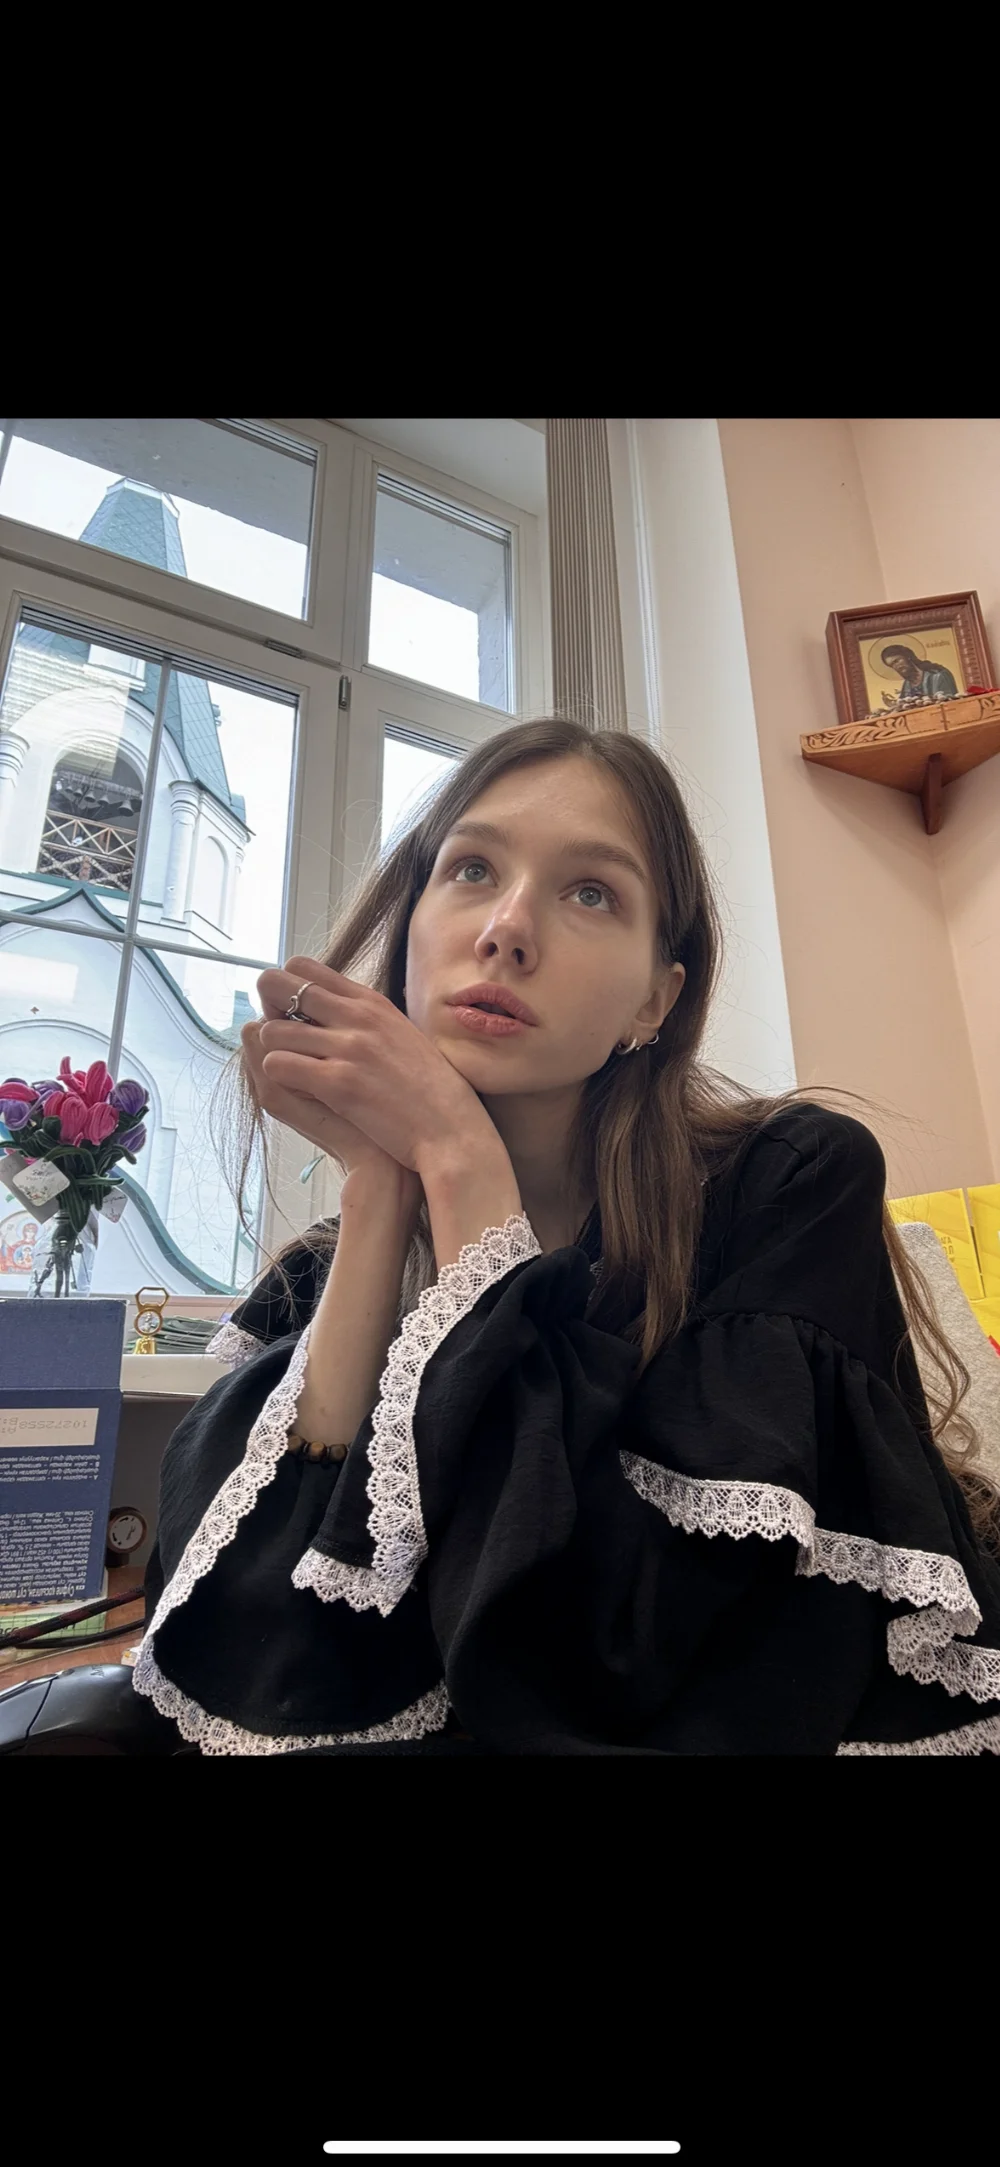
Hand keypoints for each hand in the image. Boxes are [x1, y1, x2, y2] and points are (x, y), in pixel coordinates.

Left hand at [254, 955, 499, 1181]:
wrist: (451, 1129)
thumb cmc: (429, 1088)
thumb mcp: (401, 1033)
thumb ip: (366, 1017)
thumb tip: (332, 1006)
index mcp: (370, 1001)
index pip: (303, 967)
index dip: (285, 987)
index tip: (291, 1012)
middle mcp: (357, 1016)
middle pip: (278, 987)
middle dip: (267, 1010)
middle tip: (279, 1038)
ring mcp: (347, 1048)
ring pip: (271, 1031)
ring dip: (273, 1050)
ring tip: (292, 1069)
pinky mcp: (338, 1083)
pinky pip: (278, 1065)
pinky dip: (279, 1076)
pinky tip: (298, 1088)